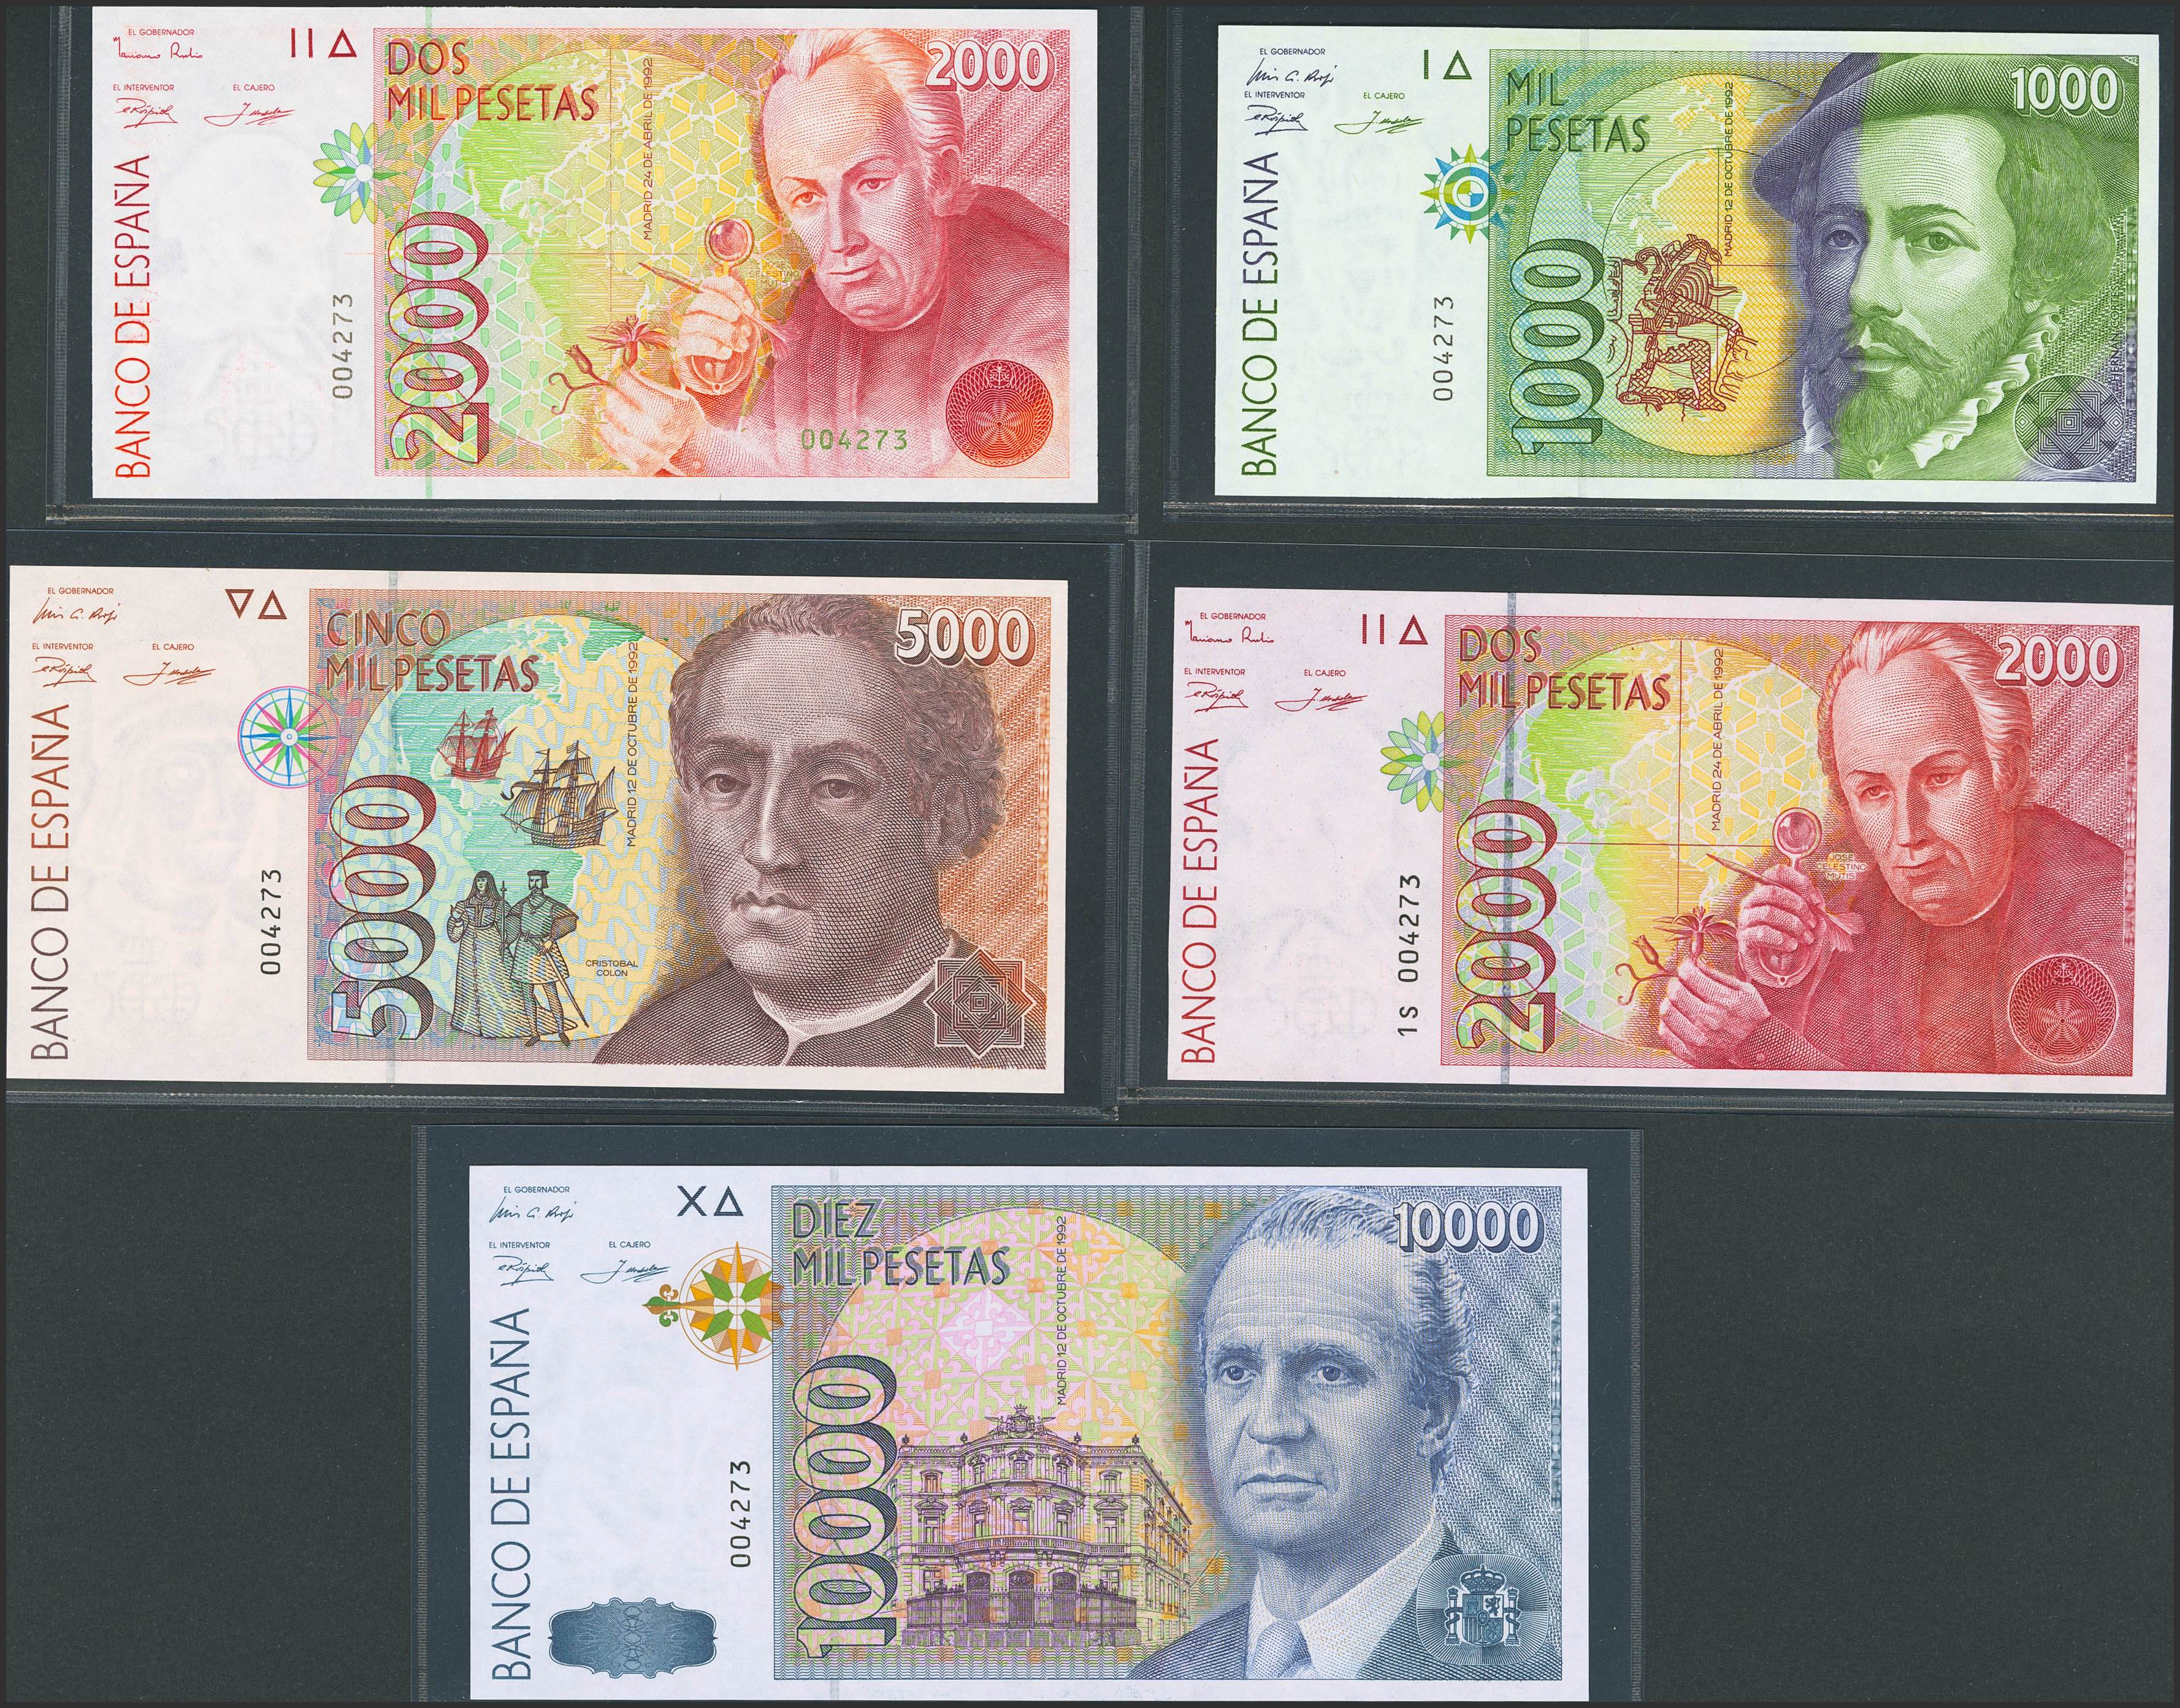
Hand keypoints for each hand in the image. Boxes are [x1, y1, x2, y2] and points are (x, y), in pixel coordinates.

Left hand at [599, 369, 705, 475]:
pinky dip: (611, 437)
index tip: (624, 378)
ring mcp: (639, 453)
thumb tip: (622, 369)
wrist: (698, 454)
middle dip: (613, 395)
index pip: (623, 381)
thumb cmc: (686, 422)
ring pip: (604, 424)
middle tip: (619, 396)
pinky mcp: (633, 467)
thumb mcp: (678, 396)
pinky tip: (621, 432)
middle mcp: (648, 433)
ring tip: (622, 417)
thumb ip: (649, 383)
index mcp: (661, 410)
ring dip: (610, 418)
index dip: (622, 377)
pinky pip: (608, 446)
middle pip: (609, 401)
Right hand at [672, 273, 764, 398]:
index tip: (749, 308)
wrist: (718, 374)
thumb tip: (750, 311)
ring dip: (726, 333)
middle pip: (705, 300)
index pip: (712, 283)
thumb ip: (746, 317)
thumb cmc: (732, 348)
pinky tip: (727, 354)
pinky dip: (714, 347)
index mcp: (708, 302)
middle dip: (729, 311)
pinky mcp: (683, 347)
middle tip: (745, 330)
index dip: (732, 291)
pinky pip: (695, 343)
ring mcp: (687, 329)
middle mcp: (694, 312)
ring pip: (701, 321)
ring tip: (741, 346)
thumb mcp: (743, 330)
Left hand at [1657, 956, 1769, 1066]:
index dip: (1685, 968)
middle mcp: (1709, 1020)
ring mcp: (1698, 1039)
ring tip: (1680, 1003)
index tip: (1687, 969)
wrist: (1759, 1048)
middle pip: (1676, 993)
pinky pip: (1666, 1033)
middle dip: (1676, 984)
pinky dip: (1668, 1023)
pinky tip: (1679, 1019)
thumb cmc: (1752, 1018)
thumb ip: (1717, 976)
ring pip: (1667, 1012)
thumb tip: (1695, 964)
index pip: (1689, 976)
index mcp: (1723, 1002)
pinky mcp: (1690, 1053)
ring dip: (1670, 1003)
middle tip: (1682, 985)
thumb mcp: (1744, 991)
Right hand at [1735, 863, 1823, 961]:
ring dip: (1794, 925)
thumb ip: (1810, 907)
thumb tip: (1816, 902)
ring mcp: (1746, 920)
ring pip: (1768, 912)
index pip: (1777, 873)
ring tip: (1807, 938)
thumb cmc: (1790, 936)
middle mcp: (1752, 902)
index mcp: (1767, 891)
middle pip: (1771, 892)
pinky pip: (1761, 933)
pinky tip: (1792, 945)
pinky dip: (1781, 939)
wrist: (1774, 966)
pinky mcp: (1745, 939)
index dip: (1799, 883)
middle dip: (1798, 906)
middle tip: (1812, 922)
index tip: (1816, 901)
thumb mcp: (1803, 919)